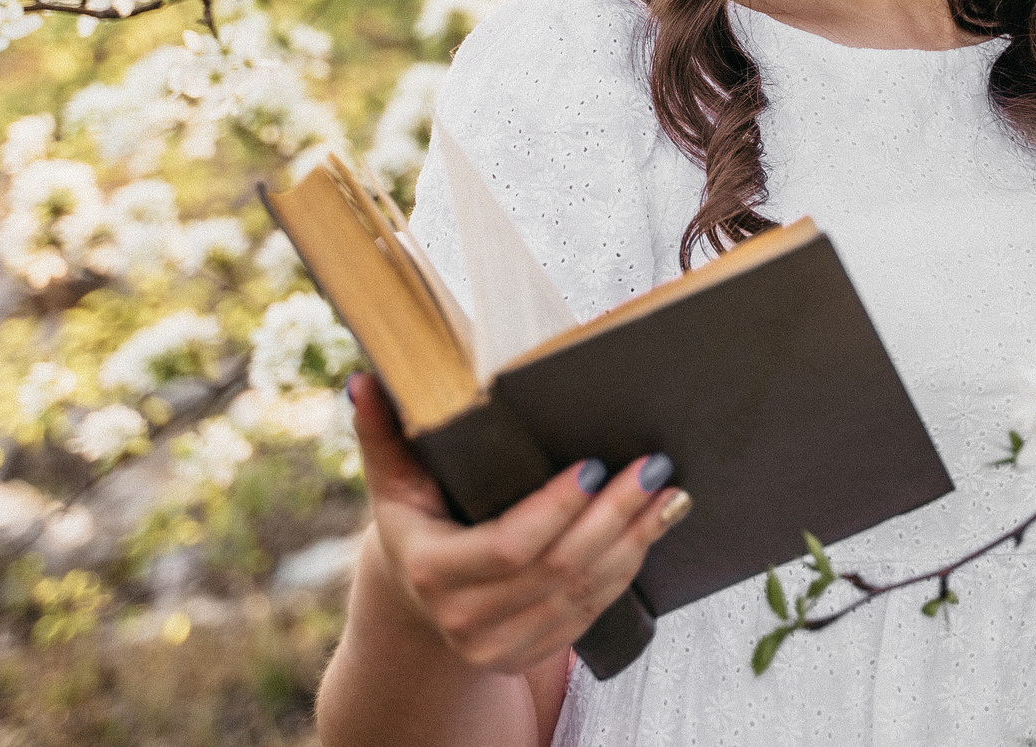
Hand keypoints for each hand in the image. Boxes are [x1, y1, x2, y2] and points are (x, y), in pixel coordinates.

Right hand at [349, 371, 691, 674]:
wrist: (416, 597)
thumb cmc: (415, 518)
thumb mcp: (394, 478)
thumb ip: (382, 431)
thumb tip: (365, 379)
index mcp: (429, 570)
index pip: (508, 545)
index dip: (557, 508)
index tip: (594, 464)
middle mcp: (462, 620)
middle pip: (559, 569)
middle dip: (614, 515)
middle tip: (654, 467)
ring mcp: (497, 647)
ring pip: (584, 593)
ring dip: (634, 541)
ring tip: (670, 492)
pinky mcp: (529, 656)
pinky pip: (591, 613)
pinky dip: (627, 569)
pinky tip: (651, 529)